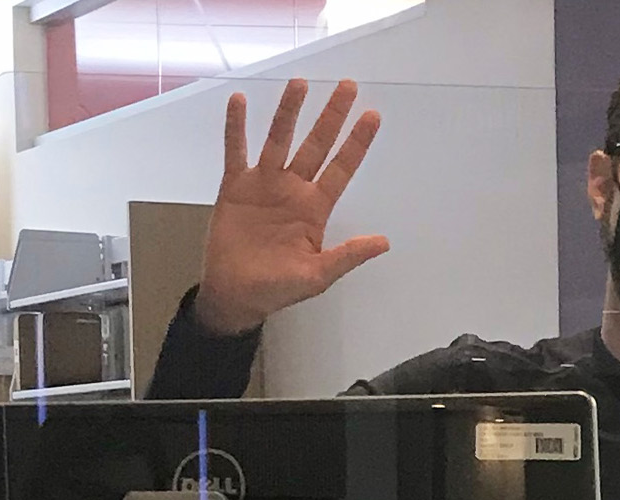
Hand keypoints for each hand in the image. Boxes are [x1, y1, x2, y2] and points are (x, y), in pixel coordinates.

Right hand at [193, 78, 389, 334]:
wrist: (234, 295)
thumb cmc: (277, 288)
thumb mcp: (317, 276)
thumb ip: (347, 256)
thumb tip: (384, 242)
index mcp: (316, 207)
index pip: (342, 168)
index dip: (356, 143)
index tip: (372, 116)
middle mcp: (293, 188)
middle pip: (316, 144)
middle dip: (331, 116)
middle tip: (348, 86)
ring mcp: (264, 184)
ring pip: (279, 140)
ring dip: (288, 112)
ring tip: (299, 83)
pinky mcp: (235, 186)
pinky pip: (236, 151)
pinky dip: (236, 127)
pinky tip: (239, 101)